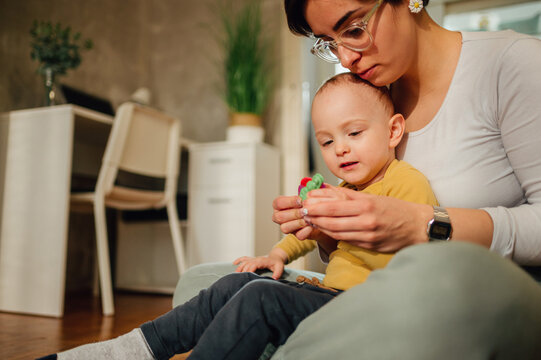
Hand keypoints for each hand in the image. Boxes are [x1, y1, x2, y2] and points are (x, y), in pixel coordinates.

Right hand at [233, 248, 288, 279]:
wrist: (276, 257)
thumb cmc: (277, 263)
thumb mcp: (280, 268)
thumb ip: (277, 273)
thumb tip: (274, 279)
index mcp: (262, 261)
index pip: (253, 265)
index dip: (249, 270)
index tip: (246, 276)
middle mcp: (256, 259)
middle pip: (247, 264)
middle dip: (242, 271)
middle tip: (238, 278)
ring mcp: (254, 259)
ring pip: (244, 262)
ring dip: (239, 267)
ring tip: (235, 274)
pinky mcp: (252, 259)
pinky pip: (244, 258)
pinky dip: (239, 260)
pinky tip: (234, 263)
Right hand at [272, 195, 314, 239]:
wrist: (317, 216)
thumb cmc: (307, 205)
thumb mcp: (304, 198)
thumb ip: (302, 198)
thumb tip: (305, 199)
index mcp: (278, 206)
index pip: (278, 203)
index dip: (289, 202)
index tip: (300, 200)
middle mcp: (279, 217)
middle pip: (280, 217)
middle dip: (294, 213)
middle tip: (304, 211)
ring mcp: (286, 227)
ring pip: (285, 228)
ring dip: (298, 223)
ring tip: (308, 218)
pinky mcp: (296, 235)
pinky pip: (298, 235)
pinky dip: (305, 231)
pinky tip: (311, 226)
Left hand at [302, 187, 432, 252]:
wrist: (417, 226)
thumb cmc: (395, 209)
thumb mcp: (373, 197)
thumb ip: (348, 195)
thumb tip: (327, 190)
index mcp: (367, 206)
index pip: (334, 208)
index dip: (317, 207)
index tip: (305, 204)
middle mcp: (366, 222)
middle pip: (332, 222)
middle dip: (315, 218)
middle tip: (303, 213)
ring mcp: (368, 236)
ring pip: (337, 233)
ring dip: (321, 227)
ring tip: (311, 221)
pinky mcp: (369, 246)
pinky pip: (346, 240)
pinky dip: (334, 235)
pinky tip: (326, 229)